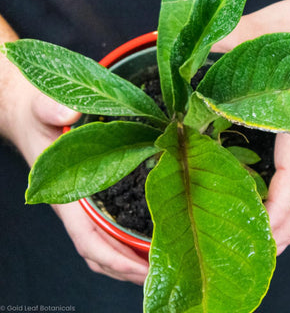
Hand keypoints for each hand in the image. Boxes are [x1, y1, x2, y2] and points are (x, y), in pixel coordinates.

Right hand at [0, 28, 148, 283]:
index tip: (142, 271)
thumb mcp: (42, 108)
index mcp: (64, 194)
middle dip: (129, 269)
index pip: (88, 237)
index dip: (114, 257)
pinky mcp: (95, 196)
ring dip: (130, 261)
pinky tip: (148, 241)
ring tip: (162, 265)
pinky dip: (127, 243)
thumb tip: (68, 113)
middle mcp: (77, 206)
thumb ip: (51, 108)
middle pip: (101, 252)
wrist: (32, 117)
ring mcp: (86, 204)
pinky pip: (110, 229)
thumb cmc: (36, 117)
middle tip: (166, 273)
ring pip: (106, 245)